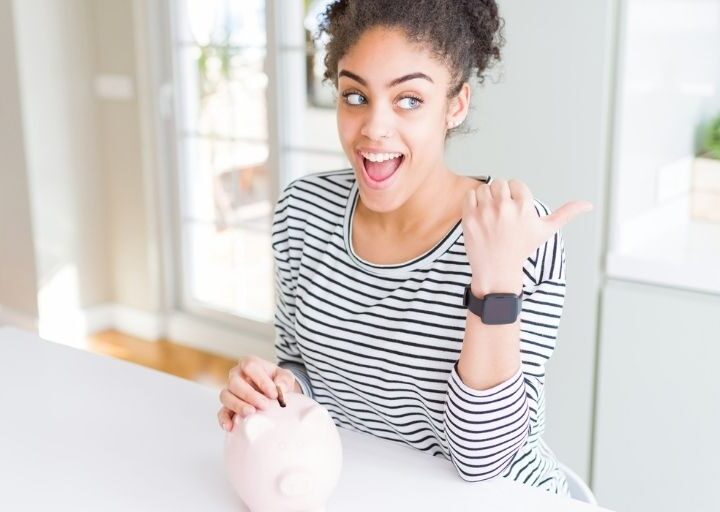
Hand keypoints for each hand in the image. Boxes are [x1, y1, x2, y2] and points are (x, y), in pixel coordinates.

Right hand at [217, 356, 300, 431]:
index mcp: (249, 364)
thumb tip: (280, 389)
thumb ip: (284, 380)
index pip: (250, 367)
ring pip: (226, 396)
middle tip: (264, 405)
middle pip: (235, 382)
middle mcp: (236, 375)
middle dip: (249, 395)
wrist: (273, 394)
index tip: (274, 394)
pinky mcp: (228, 407)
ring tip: (250, 413)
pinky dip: (225, 419)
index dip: (261, 380)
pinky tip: (232, 426)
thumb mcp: (285, 377)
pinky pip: (221, 412)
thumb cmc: (277, 382)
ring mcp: (230, 391)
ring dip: (237, 405)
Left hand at [461, 178, 592, 294]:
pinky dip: (472, 201)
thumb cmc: (522, 249)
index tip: (514, 209)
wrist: (497, 271)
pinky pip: (469, 195)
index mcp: (525, 207)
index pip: (516, 184)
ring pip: (484, 187)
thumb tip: (589, 204)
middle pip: (499, 183)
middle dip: (500, 194)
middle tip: (501, 211)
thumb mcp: (546, 231)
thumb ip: (566, 213)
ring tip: (490, 213)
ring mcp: (486, 213)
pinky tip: (479, 214)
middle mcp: (506, 208)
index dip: (514, 195)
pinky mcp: (470, 219)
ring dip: (486, 197)